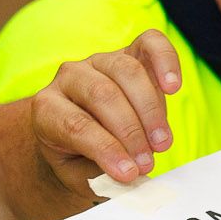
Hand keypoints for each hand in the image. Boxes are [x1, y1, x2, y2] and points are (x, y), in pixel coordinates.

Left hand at [31, 30, 182, 190]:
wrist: (81, 137)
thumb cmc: (80, 159)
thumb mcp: (80, 175)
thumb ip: (101, 174)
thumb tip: (132, 174)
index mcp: (47, 109)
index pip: (76, 125)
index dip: (106, 149)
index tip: (129, 173)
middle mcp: (68, 78)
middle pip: (102, 95)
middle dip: (130, 132)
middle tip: (148, 162)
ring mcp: (99, 61)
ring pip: (127, 72)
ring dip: (151, 111)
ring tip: (162, 144)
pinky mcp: (128, 53)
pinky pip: (149, 44)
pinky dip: (165, 61)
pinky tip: (174, 87)